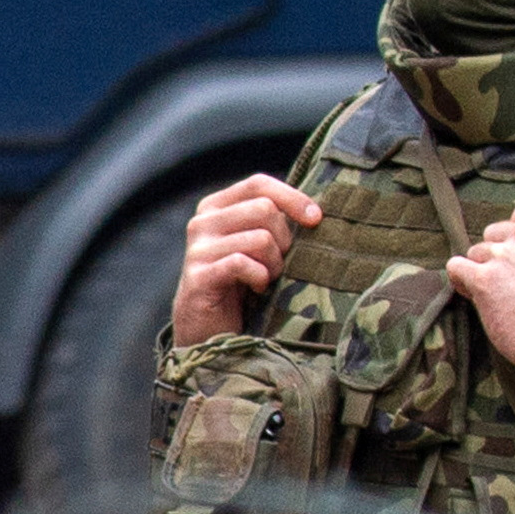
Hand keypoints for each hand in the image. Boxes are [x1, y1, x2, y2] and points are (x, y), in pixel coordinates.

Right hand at [170, 175, 324, 343]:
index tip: (316, 218)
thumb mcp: (254, 244)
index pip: (259, 184)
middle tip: (279, 263)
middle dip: (284, 239)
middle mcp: (201, 222)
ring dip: (274, 264)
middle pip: (264, 209)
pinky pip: (243, 264)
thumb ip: (271, 221)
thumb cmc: (240, 283)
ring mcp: (198, 249)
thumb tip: (314, 211)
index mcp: (215, 207)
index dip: (292, 197)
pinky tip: (257, 288)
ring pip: (260, 238)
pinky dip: (260, 277)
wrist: (206, 329)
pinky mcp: (199, 276)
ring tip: (267, 278)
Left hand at [451, 205, 514, 391]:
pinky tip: (474, 295)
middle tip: (510, 285)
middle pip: (494, 234)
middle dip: (498, 257)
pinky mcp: (483, 279)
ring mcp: (504, 254)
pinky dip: (461, 281)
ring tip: (500, 298)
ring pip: (475, 253)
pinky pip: (456, 267)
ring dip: (481, 272)